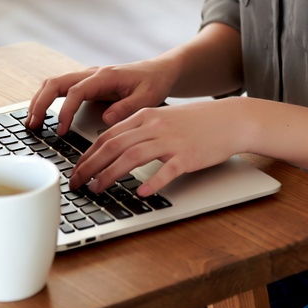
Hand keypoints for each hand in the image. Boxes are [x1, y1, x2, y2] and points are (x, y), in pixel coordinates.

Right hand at [26, 59, 178, 133]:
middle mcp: (92, 74)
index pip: (76, 91)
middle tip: (32, 125)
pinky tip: (43, 115)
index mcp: (105, 76)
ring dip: (40, 100)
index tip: (61, 130)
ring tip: (32, 122)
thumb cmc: (154, 83)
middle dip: (40, 103)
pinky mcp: (87, 85)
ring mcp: (88, 78)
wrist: (159, 71)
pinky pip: (61, 88)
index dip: (65, 111)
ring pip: (54, 83)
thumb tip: (105, 121)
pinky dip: (48, 99)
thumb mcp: (147, 98)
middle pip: (56, 82)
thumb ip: (127, 108)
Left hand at [69, 98, 247, 196]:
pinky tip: (141, 192)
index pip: (108, 135)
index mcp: (146, 115)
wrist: (230, 119)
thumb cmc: (197, 122)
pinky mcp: (188, 155)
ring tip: (97, 189)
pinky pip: (166, 170)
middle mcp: (155, 125)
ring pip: (133, 156)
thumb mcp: (163, 117)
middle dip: (90, 165)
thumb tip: (113, 147)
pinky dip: (152, 181)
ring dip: (110, 174)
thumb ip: (140, 129)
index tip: (76, 169)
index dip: (88, 154)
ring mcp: (172, 140)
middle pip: (114, 145)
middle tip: (76, 183)